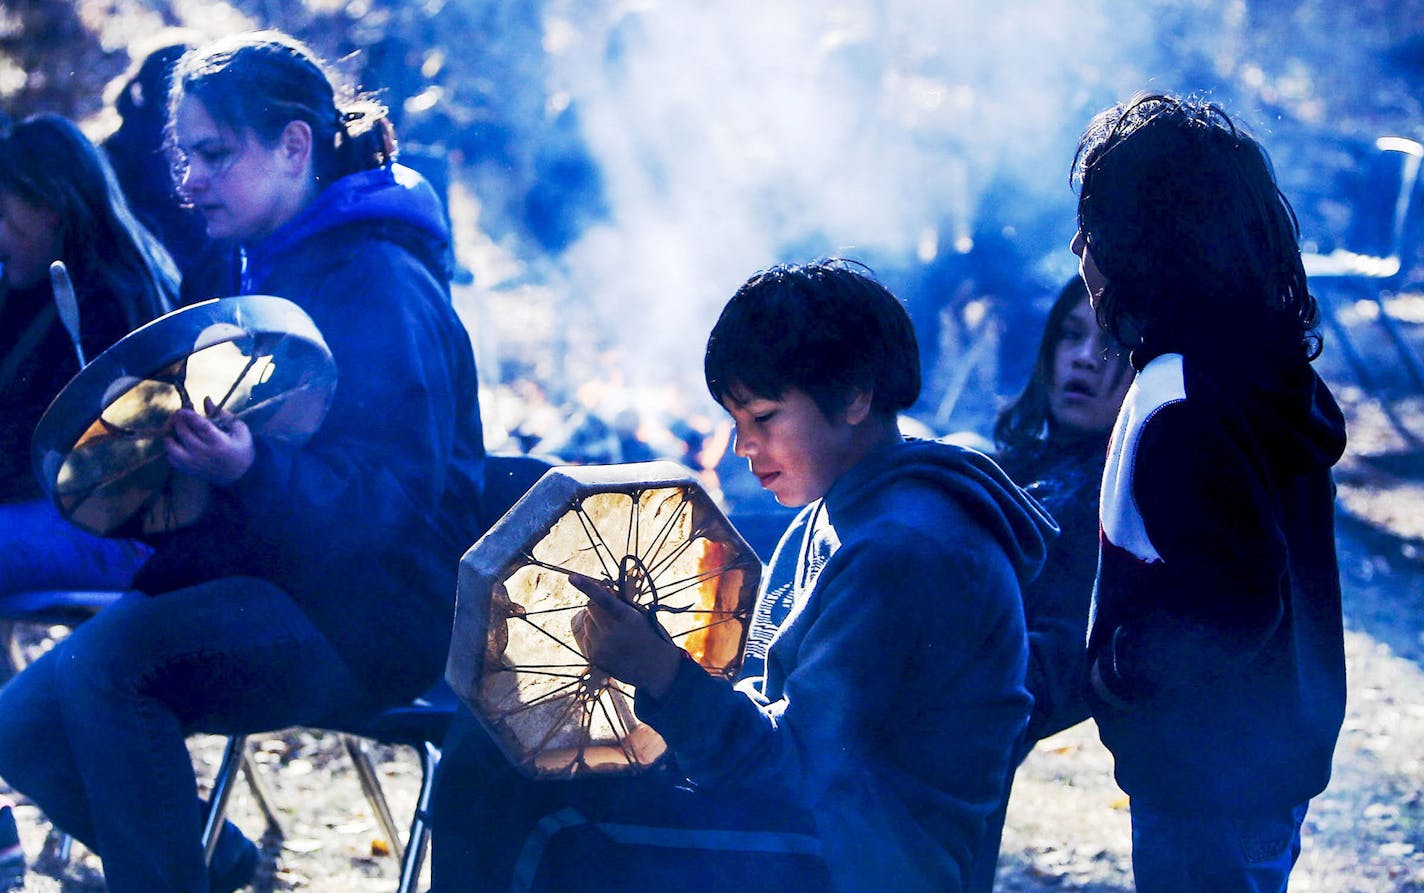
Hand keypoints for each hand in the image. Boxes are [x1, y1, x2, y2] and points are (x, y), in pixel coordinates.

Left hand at [165, 397, 255, 485]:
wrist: (240, 475)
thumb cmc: (242, 449)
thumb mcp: (239, 429)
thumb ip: (222, 414)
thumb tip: (206, 399)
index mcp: (220, 442)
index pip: (200, 425)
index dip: (188, 415)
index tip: (182, 409)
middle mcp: (205, 454)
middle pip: (183, 433)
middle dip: (177, 420)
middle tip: (178, 414)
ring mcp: (194, 464)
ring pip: (172, 447)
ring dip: (169, 434)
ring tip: (174, 428)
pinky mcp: (188, 470)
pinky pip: (170, 458)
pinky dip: (170, 448)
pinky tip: (176, 442)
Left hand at [568, 573, 682, 698]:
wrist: (657, 669)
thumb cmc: (650, 636)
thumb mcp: (642, 616)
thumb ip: (622, 603)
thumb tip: (601, 589)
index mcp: (627, 618)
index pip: (603, 598)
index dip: (587, 586)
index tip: (572, 577)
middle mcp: (612, 633)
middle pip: (590, 607)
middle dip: (597, 605)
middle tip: (610, 613)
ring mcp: (602, 647)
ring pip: (586, 622)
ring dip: (595, 621)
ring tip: (613, 632)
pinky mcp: (595, 658)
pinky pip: (586, 637)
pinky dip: (593, 636)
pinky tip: (609, 643)